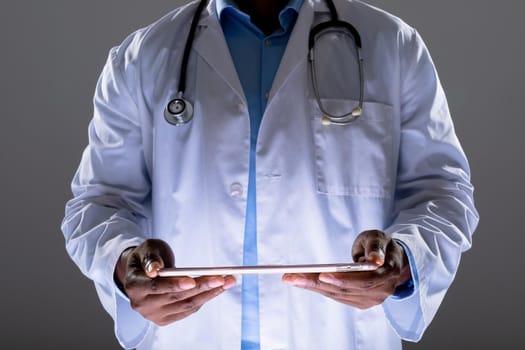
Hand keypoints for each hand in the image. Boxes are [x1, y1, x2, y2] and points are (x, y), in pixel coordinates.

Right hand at [114, 239, 235, 325]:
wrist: (144, 272)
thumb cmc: (147, 257)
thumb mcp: (148, 249)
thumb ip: (151, 258)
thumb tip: (154, 270)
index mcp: (134, 286)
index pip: (155, 288)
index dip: (174, 285)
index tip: (192, 281)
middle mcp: (142, 304)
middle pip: (176, 297)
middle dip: (202, 286)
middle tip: (222, 277)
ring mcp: (154, 314)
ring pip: (186, 305)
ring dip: (210, 293)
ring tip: (228, 281)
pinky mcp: (166, 319)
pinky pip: (189, 310)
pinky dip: (205, 299)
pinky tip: (217, 289)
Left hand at [282, 230, 410, 308]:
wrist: (391, 260)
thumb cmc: (381, 246)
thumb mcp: (379, 238)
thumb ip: (376, 247)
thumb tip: (375, 260)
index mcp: (388, 273)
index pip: (364, 280)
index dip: (343, 279)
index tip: (322, 275)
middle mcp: (381, 291)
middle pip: (345, 290)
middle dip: (316, 283)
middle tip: (292, 277)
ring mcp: (370, 299)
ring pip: (338, 295)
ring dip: (312, 287)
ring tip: (291, 278)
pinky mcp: (360, 302)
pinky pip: (337, 296)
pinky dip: (319, 289)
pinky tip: (303, 282)